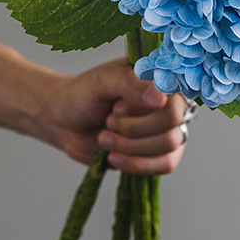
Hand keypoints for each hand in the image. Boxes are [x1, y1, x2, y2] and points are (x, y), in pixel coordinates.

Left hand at [35, 57, 188, 175]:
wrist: (64, 122)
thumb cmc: (82, 94)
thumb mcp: (101, 83)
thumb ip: (130, 84)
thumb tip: (160, 97)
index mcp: (159, 75)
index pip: (175, 91)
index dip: (146, 106)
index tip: (117, 106)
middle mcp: (168, 99)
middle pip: (173, 121)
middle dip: (134, 127)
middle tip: (108, 120)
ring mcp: (165, 126)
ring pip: (170, 144)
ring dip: (131, 145)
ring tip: (104, 137)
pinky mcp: (158, 152)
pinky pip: (166, 164)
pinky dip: (137, 164)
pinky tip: (113, 157)